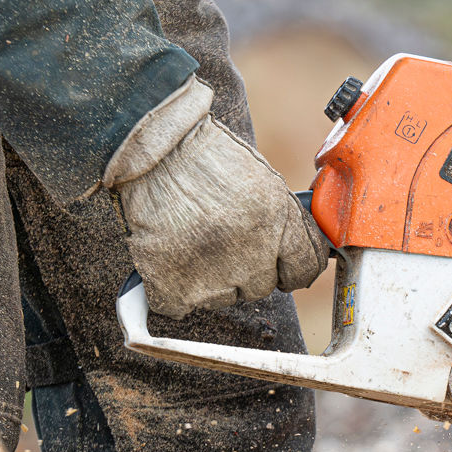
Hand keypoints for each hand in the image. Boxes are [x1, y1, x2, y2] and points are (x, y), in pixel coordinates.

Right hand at [105, 78, 329, 318]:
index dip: (290, 266)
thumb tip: (290, 250)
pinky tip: (167, 258)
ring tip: (190, 238)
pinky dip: (172, 289)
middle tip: (219, 238)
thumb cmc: (200, 154)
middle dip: (245, 267)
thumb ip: (281, 221)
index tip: (280, 264)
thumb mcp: (260, 179)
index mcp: (279, 223)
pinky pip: (180, 305)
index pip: (304, 268)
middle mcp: (253, 256)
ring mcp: (215, 277)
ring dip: (210, 278)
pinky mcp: (175, 287)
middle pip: (261, 285)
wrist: (147, 146)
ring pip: (223, 297)